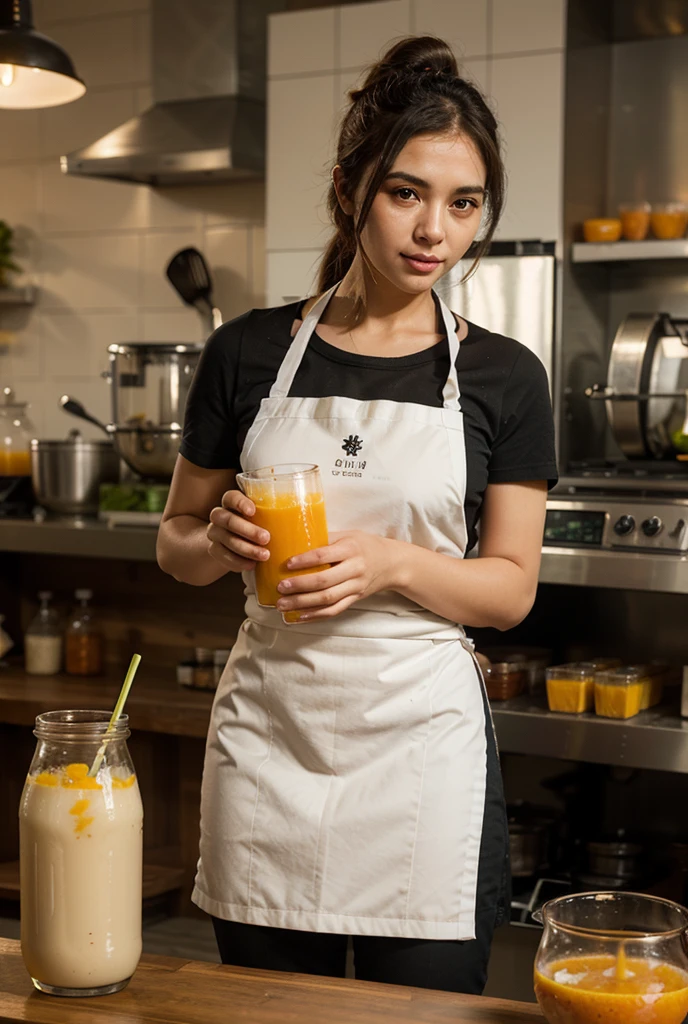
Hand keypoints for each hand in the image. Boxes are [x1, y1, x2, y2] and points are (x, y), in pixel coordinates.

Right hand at [206, 489, 269, 571]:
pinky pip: (222, 556)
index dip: (240, 503)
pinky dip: (237, 561)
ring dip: (245, 548)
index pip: (230, 497)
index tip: (253, 511)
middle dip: (247, 529)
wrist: (233, 543)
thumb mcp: (264, 515)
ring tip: (264, 555)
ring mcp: (214, 533)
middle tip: (266, 538)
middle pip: (227, 519)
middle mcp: (219, 516)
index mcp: (231, 503)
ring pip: (225, 539)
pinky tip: (251, 565)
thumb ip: (275, 512)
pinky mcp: (214, 550)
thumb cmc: (257, 525)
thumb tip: (308, 512)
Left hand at [275, 530, 396, 620]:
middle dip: (300, 586)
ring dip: (303, 604)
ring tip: (283, 605)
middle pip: (324, 581)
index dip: (304, 561)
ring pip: (327, 599)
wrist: (391, 563)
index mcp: (350, 549)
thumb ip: (326, 539)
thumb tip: (295, 540)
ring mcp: (355, 587)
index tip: (287, 564)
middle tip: (281, 587)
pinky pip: (334, 610)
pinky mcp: (355, 599)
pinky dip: (316, 615)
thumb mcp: (348, 535)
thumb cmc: (364, 545)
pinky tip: (299, 616)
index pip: (324, 555)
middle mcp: (354, 569)